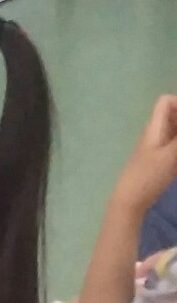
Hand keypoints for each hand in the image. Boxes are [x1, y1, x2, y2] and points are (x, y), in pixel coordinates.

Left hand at [115, 95, 176, 217]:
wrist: (130, 200)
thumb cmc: (149, 175)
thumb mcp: (171, 155)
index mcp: (155, 127)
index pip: (165, 101)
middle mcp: (155, 133)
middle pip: (173, 115)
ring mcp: (157, 147)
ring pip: (174, 132)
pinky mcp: (159, 160)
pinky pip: (173, 146)